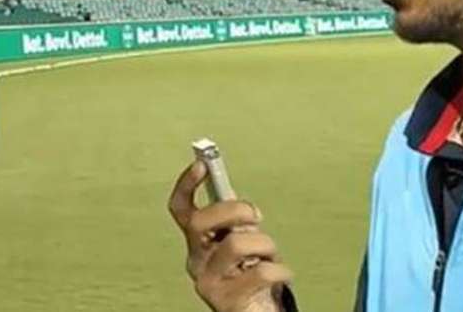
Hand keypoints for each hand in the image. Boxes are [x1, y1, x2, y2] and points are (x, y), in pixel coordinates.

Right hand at [168, 161, 292, 311]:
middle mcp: (197, 260)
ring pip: (234, 243)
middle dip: (233, 209)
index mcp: (199, 242)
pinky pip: (259, 272)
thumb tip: (231, 190)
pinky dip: (279, 269)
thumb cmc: (252, 277)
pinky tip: (282, 272)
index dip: (187, 184)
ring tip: (271, 253)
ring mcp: (208, 281)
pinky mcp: (225, 300)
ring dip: (264, 243)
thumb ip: (235, 221)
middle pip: (199, 221)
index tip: (202, 163)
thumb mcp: (243, 242)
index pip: (181, 209)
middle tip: (255, 216)